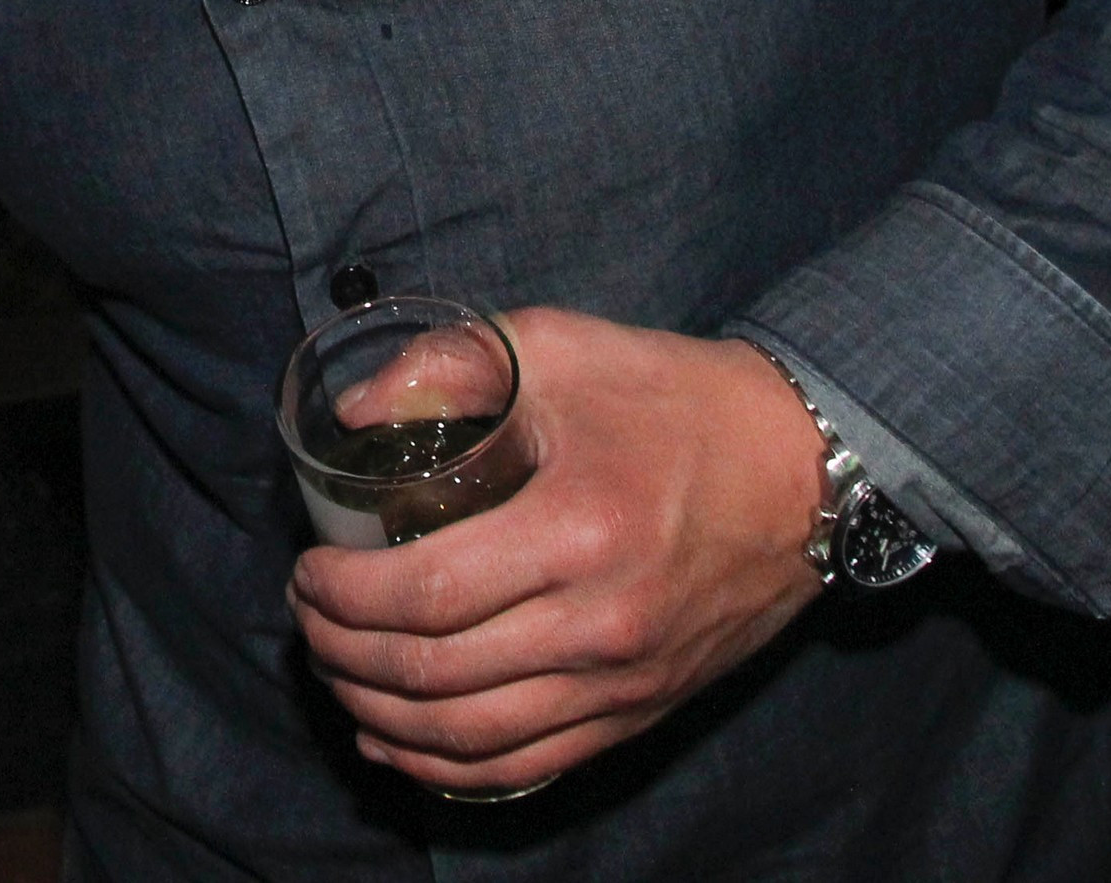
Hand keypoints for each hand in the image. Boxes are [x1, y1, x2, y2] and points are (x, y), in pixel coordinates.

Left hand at [290, 310, 826, 795]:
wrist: (803, 467)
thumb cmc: (675, 398)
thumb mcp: (558, 346)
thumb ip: (450, 364)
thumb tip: (354, 413)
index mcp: (577, 529)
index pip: (427, 595)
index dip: (345, 595)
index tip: (307, 570)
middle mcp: (602, 624)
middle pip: (437, 676)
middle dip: (345, 654)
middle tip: (307, 619)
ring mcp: (625, 680)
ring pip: (473, 738)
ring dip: (382, 716)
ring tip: (336, 673)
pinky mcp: (642, 710)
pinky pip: (529, 764)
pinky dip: (448, 765)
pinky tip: (397, 740)